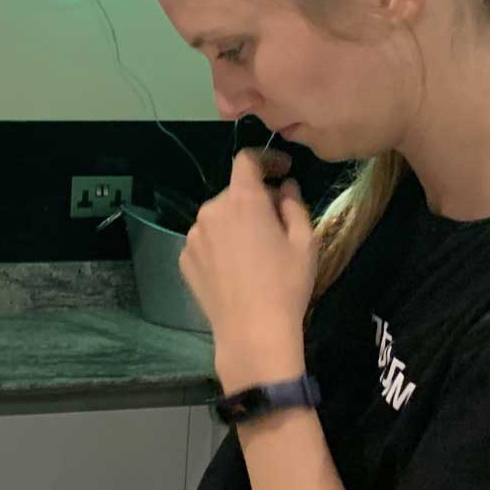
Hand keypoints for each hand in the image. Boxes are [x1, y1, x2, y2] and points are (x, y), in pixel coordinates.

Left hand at [180, 151, 315, 391]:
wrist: (252, 330)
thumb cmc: (285, 283)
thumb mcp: (304, 240)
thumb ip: (293, 204)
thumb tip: (284, 188)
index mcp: (241, 200)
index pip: (246, 160)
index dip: (266, 158)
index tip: (282, 169)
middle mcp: (210, 212)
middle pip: (234, 193)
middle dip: (256, 200)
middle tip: (278, 224)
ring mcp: (193, 236)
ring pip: (218, 218)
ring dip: (236, 223)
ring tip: (257, 252)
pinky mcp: (184, 259)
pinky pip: (206, 241)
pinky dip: (221, 244)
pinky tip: (236, 268)